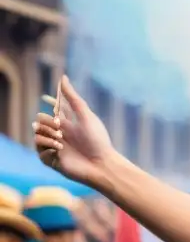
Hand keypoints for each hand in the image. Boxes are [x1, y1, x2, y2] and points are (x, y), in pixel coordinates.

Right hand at [33, 75, 116, 190]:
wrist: (100, 164)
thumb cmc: (98, 140)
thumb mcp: (86, 116)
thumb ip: (73, 98)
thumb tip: (63, 77)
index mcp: (69, 123)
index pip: (55, 110)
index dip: (50, 103)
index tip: (46, 98)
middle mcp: (60, 133)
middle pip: (41, 119)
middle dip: (48, 121)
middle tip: (60, 126)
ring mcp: (54, 146)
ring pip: (37, 132)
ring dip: (48, 134)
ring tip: (61, 141)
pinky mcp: (50, 158)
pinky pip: (39, 147)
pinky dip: (47, 146)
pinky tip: (58, 149)